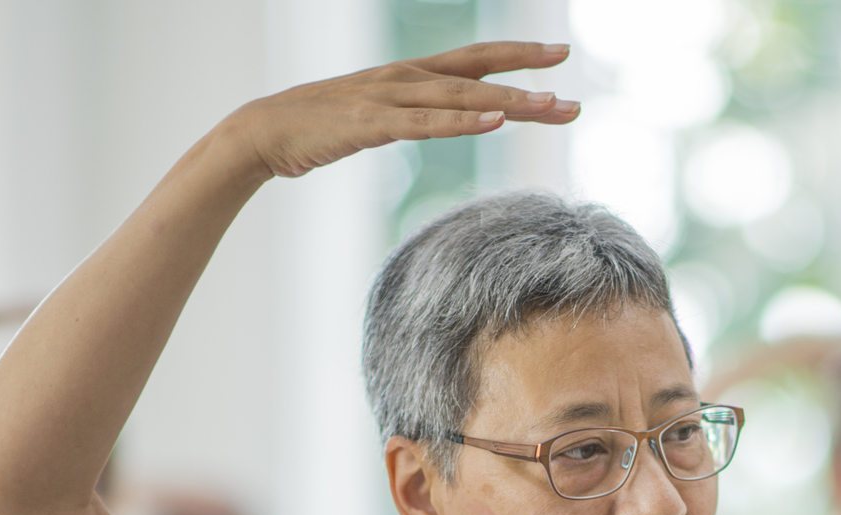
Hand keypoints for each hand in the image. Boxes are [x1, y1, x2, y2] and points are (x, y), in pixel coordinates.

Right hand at [221, 41, 577, 181]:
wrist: (265, 131)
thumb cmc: (322, 126)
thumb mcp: (380, 116)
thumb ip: (418, 115)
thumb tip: (452, 120)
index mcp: (410, 75)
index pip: (475, 60)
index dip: (519, 55)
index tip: (560, 55)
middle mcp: (406, 78)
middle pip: (480, 76)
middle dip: (530, 83)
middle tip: (575, 97)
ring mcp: (389, 99)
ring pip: (461, 98)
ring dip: (509, 102)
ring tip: (551, 108)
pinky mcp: (372, 124)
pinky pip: (426, 123)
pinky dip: (463, 121)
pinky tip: (495, 120)